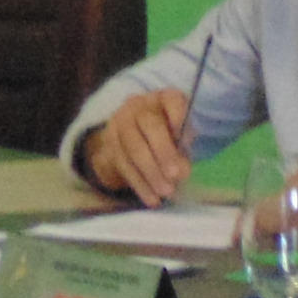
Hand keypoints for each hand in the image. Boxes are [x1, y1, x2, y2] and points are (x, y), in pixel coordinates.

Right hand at [85, 87, 193, 203]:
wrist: (136, 138)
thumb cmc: (168, 138)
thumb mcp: (181, 138)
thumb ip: (183, 150)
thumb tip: (181, 171)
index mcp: (164, 98)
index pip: (173, 100)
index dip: (179, 117)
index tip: (187, 139)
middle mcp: (139, 104)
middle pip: (149, 124)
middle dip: (163, 152)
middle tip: (176, 175)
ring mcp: (120, 121)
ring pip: (133, 147)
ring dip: (150, 173)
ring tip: (166, 192)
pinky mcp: (109, 141)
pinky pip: (123, 164)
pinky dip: (139, 183)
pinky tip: (151, 198)